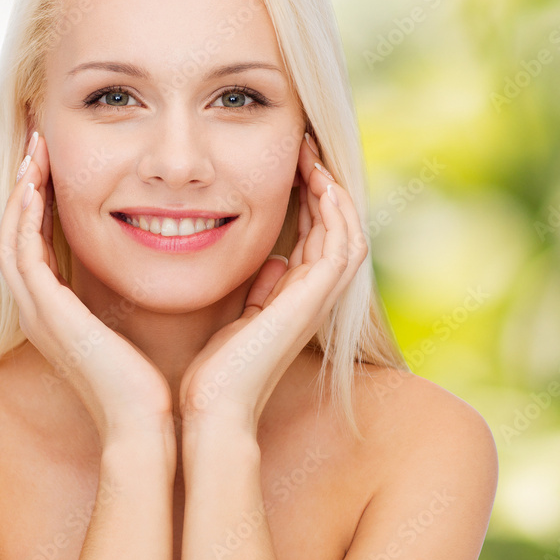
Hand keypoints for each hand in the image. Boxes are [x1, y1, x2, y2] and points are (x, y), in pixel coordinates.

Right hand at [0, 132, 174, 447]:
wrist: (146, 424)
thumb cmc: (153, 379)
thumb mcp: (143, 322)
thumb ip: (146, 284)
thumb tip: (182, 244)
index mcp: (59, 312)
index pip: (37, 243)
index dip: (42, 202)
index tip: (56, 164)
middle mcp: (40, 310)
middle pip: (15, 232)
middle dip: (24, 187)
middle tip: (37, 145)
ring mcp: (38, 313)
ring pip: (10, 237)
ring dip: (19, 192)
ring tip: (34, 152)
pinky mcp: (47, 314)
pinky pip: (22, 255)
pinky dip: (25, 217)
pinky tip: (38, 187)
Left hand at [178, 134, 367, 434]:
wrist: (212, 410)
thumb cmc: (216, 371)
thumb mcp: (239, 316)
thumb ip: (259, 289)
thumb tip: (272, 260)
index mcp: (296, 299)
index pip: (317, 237)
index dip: (311, 200)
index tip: (293, 164)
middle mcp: (313, 298)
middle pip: (337, 230)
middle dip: (324, 187)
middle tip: (306, 149)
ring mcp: (317, 300)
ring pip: (347, 233)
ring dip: (333, 193)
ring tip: (313, 157)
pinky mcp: (313, 301)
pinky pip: (341, 246)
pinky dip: (337, 213)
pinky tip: (321, 184)